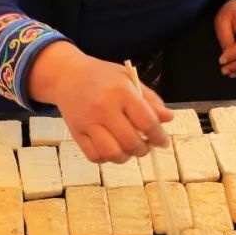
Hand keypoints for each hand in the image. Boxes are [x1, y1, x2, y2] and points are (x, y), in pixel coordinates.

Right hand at [28, 41, 172, 162]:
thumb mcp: (129, 80)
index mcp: (121, 91)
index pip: (146, 122)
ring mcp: (87, 122)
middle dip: (143, 149)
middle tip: (146, 146)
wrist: (67, 76)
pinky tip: (111, 149)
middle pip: (130, 142)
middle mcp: (103, 107)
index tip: (163, 142)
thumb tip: (167, 119)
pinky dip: (106, 158)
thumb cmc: (103, 77)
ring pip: (112, 153)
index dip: (159, 136)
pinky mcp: (76, 133)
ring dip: (125, 157)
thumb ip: (150, 100)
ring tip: (129, 150)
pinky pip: (94, 156)